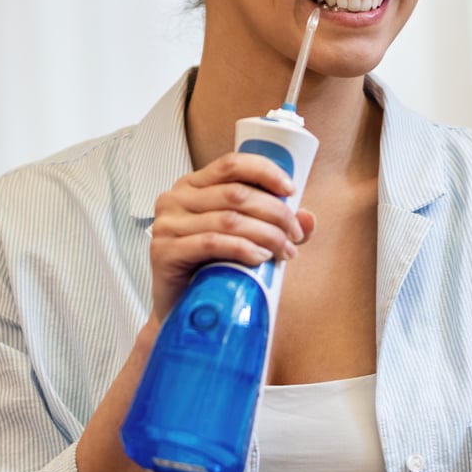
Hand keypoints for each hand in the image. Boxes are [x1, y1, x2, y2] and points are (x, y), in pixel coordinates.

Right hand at [147, 152, 314, 319]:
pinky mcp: (164, 251)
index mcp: (193, 185)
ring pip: (228, 219)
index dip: (265, 172)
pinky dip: (242, 249)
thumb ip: (274, 225)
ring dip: (266, 234)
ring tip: (284, 251)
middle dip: (275, 213)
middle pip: (236, 194)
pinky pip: (211, 243)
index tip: (291, 190)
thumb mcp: (243, 238)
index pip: (231, 164)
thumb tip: (308, 218)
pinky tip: (260, 258)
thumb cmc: (208, 268)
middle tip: (294, 234)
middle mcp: (176, 198)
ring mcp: (167, 224)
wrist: (180, 306)